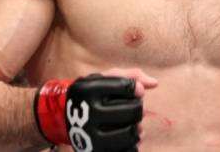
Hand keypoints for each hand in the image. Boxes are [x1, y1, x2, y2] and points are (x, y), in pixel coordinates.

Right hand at [35, 69, 157, 150]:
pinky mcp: (95, 151)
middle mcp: (87, 113)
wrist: (65, 116)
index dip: (136, 88)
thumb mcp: (105, 77)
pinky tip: (129, 137)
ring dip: (137, 128)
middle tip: (134, 108)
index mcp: (89, 89)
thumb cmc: (92, 94)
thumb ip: (132, 75)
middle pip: (132, 111)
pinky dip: (133, 144)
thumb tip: (155, 83)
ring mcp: (90, 136)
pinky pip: (127, 151)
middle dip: (138, 108)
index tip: (135, 91)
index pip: (127, 87)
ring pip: (129, 133)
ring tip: (133, 124)